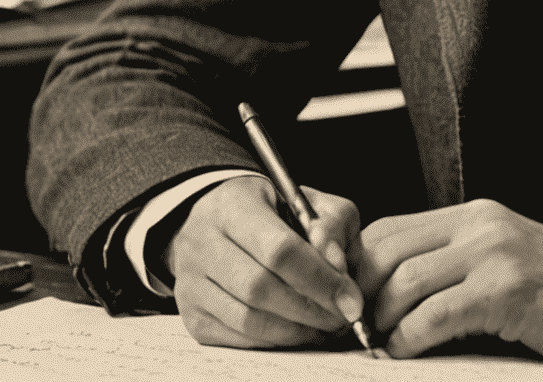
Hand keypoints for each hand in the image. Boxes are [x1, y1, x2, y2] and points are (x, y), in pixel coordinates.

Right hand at [164, 175, 367, 348]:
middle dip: (311, 309)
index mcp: (234, 204)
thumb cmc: (271, 210)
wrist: (217, 220)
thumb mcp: (307, 200)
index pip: (279, 249)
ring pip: (247, 320)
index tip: (351, 298)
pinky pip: (236, 338)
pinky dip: (274, 341)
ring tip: (326, 327)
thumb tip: (339, 268)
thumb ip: (331, 224)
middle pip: (261, 288)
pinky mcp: (192, 316)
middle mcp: (202, 243)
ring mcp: (191, 283)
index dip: (319, 278)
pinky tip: (298, 332)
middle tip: (343, 317)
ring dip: (295, 331)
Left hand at [355, 200, 542, 360]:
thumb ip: (456, 269)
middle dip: (359, 296)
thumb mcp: (505, 263)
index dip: (356, 268)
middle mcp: (480, 225)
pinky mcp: (508, 289)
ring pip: (404, 281)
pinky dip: (410, 339)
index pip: (388, 229)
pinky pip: (436, 313)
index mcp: (475, 216)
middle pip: (385, 251)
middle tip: (358, 332)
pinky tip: (410, 353)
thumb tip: (390, 303)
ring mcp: (495, 253)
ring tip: (385, 346)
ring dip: (382, 322)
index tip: (348, 306)